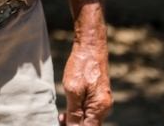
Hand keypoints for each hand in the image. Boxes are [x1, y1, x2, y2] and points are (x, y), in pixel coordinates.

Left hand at [60, 0, 111, 124]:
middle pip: (89, 125)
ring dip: (75, 119)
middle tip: (59, 121)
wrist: (90, 46)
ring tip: (61, 116)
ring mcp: (102, 101)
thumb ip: (73, 112)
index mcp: (99, 108)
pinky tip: (68, 108)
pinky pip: (89, 109)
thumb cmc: (81, 66)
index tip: (63, 125)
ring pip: (89, 118)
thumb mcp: (73, 90)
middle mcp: (104, 107)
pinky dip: (79, 111)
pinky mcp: (98, 95)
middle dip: (74, 125)